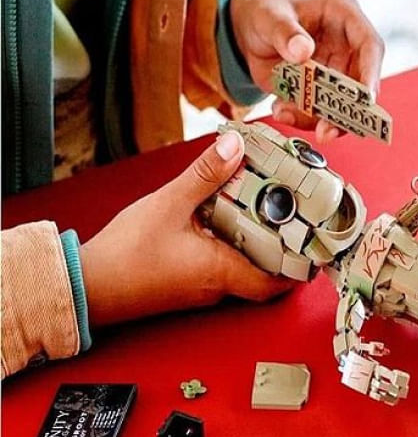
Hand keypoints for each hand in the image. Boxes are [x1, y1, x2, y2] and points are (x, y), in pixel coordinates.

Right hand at [79, 132, 292, 326]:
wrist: (85, 285)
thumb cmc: (125, 255)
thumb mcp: (169, 204)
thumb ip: (204, 175)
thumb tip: (235, 147)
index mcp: (221, 272)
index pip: (277, 282)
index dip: (300, 267)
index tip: (313, 244)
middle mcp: (216, 286)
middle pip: (264, 274)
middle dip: (281, 247)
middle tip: (291, 216)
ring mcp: (200, 289)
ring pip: (242, 269)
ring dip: (254, 243)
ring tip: (261, 209)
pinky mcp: (185, 283)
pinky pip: (219, 266)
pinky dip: (229, 245)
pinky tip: (221, 219)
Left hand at [228, 0, 384, 143]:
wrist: (246, 30)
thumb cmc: (264, 11)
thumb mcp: (269, 15)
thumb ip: (284, 31)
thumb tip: (303, 51)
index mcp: (344, 16)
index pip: (370, 46)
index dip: (371, 73)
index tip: (365, 99)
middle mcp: (346, 46)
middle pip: (360, 83)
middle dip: (346, 110)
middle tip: (326, 130)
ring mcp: (334, 70)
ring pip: (342, 103)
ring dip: (321, 118)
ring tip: (289, 115)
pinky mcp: (319, 89)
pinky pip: (319, 111)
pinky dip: (302, 117)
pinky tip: (281, 110)